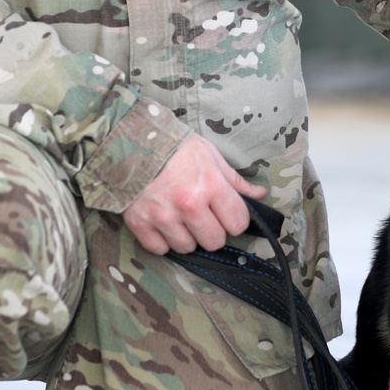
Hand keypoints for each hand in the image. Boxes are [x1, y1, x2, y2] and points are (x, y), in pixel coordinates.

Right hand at [123, 135, 265, 255]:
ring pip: (187, 247)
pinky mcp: (140, 223)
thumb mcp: (209, 155)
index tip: (225, 214)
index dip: (235, 220)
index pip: (238, 223)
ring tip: (180, 218)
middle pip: (214, 242)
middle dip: (212, 232)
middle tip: (202, 217)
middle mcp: (189, 204)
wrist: (130, 140)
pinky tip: (161, 223)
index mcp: (211, 185)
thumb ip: (234, 180)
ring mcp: (163, 216)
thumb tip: (259, 195)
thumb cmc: (174, 146)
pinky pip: (160, 249)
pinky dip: (162, 240)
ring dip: (186, 237)